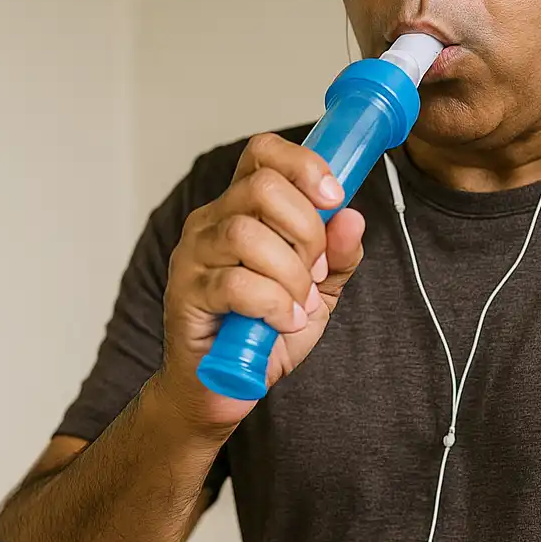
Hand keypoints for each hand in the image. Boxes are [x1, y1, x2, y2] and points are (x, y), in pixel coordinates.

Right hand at [159, 133, 365, 430]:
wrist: (223, 388)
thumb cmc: (263, 334)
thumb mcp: (317, 293)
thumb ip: (338, 257)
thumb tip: (353, 217)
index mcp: (241, 209)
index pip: (263, 153)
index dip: (303, 165)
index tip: (334, 197)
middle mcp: (212, 222)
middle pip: (262, 187)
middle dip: (306, 230)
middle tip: (316, 271)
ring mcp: (194, 257)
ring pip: (247, 234)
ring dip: (290, 273)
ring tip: (299, 303)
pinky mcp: (186, 294)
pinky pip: (236, 283)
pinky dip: (275, 304)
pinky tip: (284, 321)